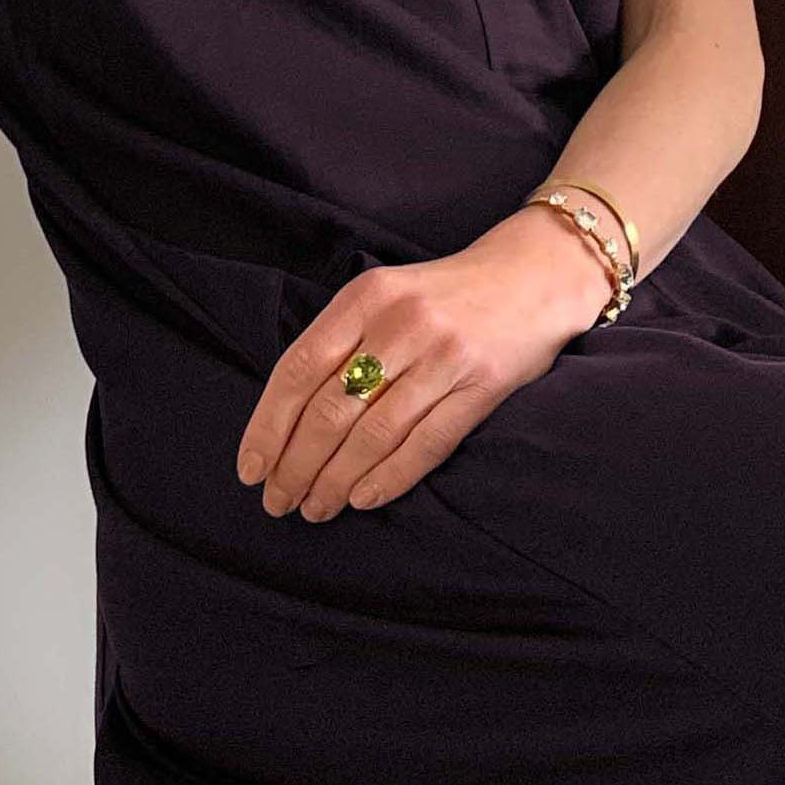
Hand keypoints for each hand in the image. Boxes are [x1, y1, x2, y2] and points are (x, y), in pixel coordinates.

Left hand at [236, 205, 611, 522]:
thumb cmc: (443, 297)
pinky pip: (426, 443)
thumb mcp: (383, 296)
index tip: (251, 469)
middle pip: (331, 409)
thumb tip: (284, 421)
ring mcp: (444, 355)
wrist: (532, 277)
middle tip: (279, 501)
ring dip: (336, 481)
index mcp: (365, 297)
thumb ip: (339, 343)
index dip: (268, 426)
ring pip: (374, 434)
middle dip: (296, 465)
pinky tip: (363, 499)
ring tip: (315, 508)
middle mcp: (401, 323)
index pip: (299, 370)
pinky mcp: (482, 386)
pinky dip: (389, 478)